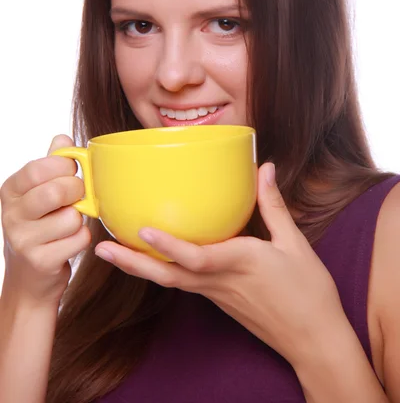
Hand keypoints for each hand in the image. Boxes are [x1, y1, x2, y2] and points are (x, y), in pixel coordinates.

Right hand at [0, 135, 90, 306]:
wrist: (30, 278)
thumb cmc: (40, 226)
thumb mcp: (38, 193)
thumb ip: (51, 164)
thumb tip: (63, 137)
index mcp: (11, 191)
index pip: (39, 168)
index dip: (64, 166)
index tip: (72, 171)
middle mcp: (11, 214)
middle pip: (57, 191)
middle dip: (77, 191)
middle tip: (77, 197)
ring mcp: (23, 240)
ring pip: (72, 217)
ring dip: (79, 220)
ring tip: (68, 224)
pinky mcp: (41, 261)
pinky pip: (79, 239)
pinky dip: (82, 239)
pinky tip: (69, 242)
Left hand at [95, 163, 344, 365]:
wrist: (314, 341)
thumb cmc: (308, 293)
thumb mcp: (295, 244)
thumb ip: (274, 206)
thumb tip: (264, 169)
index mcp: (240, 263)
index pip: (197, 256)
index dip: (168, 245)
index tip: (142, 229)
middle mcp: (220, 281)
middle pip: (168, 275)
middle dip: (132, 262)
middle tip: (100, 249)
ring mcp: (216, 294)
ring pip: (170, 281)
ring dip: (140, 268)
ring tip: (113, 251)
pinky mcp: (218, 300)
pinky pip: (183, 283)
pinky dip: (161, 270)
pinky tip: (154, 258)